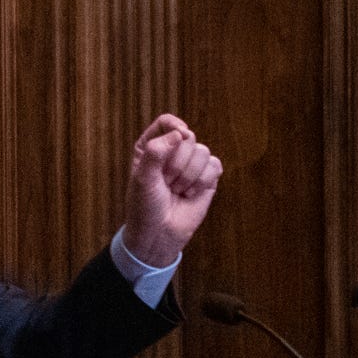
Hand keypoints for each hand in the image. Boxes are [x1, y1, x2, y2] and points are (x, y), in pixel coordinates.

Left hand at [120, 114, 222, 267]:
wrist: (158, 234)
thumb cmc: (145, 206)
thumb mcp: (143, 178)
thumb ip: (156, 151)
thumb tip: (180, 134)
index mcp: (151, 146)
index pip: (166, 122)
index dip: (175, 126)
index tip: (179, 136)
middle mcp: (172, 152)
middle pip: (188, 137)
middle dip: (177, 164)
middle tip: (166, 183)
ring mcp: (191, 164)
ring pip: (203, 152)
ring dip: (189, 176)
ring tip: (176, 191)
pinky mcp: (207, 178)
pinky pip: (214, 166)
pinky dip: (202, 182)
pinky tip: (190, 194)